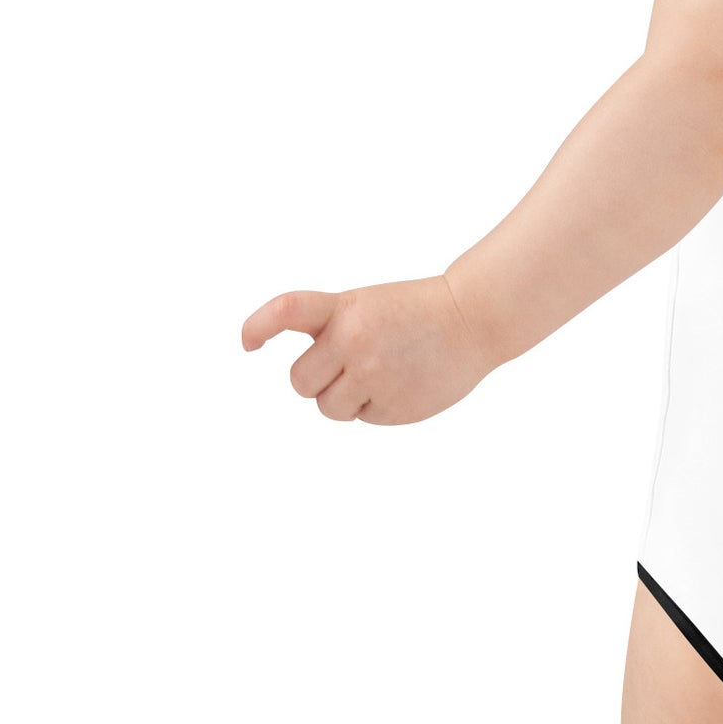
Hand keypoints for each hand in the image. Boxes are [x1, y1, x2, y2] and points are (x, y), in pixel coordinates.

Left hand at [240, 274, 497, 425]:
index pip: (287, 310)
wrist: (475, 318)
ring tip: (382, 372)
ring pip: (328, 407)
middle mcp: (354, 341)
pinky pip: (362, 417)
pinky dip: (377, 405)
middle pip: (300, 381)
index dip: (258, 327)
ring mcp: (374, 376)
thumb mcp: (368, 306)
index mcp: (346, 309)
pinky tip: (404, 382)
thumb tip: (307, 378)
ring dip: (346, 396)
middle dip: (318, 379)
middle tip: (348, 364)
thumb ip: (333, 331)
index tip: (248, 344)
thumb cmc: (416, 310)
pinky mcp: (393, 407)